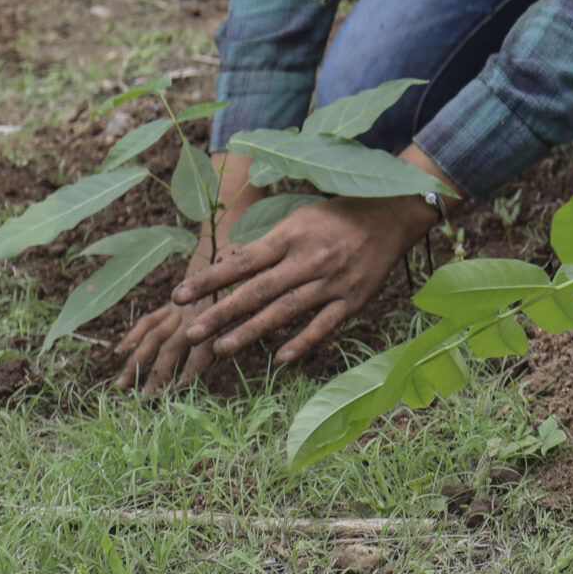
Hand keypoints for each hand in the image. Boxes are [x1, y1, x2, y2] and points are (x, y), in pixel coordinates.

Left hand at [117, 149, 447, 388]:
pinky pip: (323, 325)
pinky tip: (279, 359)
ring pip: (285, 312)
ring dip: (251, 332)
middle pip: (257, 291)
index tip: (179, 296)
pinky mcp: (352, 299)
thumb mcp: (301, 218)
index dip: (210, 280)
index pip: (242, 261)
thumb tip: (232, 266)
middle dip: (221, 313)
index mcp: (292, 235)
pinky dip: (301, 342)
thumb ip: (271, 243)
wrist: (394, 214)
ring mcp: (332, 282)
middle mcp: (309, 259)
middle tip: (190, 333)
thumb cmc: (339, 215)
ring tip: (221, 349)